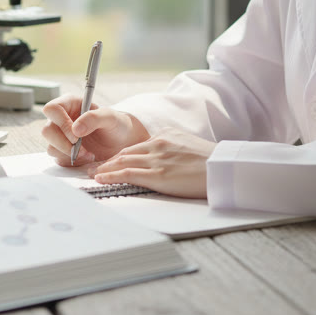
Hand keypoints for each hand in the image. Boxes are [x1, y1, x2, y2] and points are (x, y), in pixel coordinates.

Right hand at [40, 94, 149, 166]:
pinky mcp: (63, 151)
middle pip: (47, 131)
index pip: (52, 109)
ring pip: (51, 147)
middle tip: (82, 149)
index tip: (77, 136)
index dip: (61, 123)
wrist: (122, 142)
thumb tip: (75, 129)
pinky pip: (58, 159)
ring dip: (69, 154)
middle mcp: (62, 119)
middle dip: (64, 144)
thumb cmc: (117, 125)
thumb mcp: (111, 117)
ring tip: (89, 154)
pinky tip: (87, 158)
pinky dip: (72, 162)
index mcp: (70, 104)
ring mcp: (61, 136)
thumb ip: (94, 118)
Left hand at [90, 128, 214, 198]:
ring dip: (105, 168)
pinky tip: (101, 178)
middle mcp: (158, 145)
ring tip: (92, 174)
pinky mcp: (157, 175)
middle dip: (108, 161)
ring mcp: (156, 160)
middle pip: (125, 152)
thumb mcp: (190, 146)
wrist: (223, 166)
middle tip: (94, 166)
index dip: (121, 155)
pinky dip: (111, 175)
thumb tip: (168, 159)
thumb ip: (174, 149)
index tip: (111, 160)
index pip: (137, 146)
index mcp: (166, 136)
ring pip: (122, 161)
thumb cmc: (212, 161)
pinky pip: (127, 173)